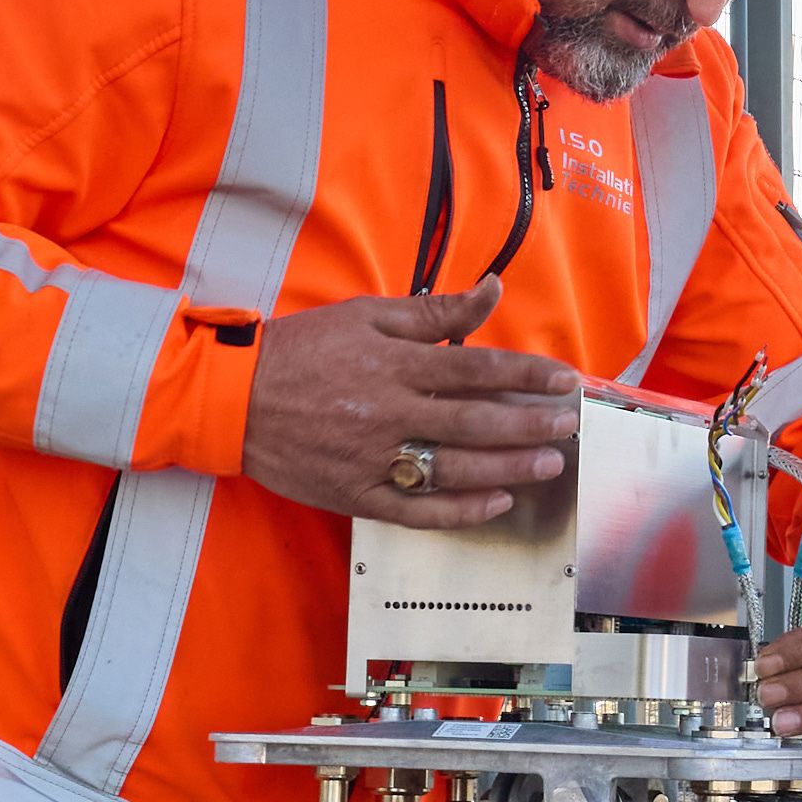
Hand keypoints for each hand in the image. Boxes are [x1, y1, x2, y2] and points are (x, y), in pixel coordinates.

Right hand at [241, 288, 578, 523]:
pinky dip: (461, 510)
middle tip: (568, 426)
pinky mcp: (358, 495)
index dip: (525, 374)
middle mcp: (391, 412)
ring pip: (455, 467)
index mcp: (395, 362)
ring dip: (508, 467)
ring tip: (549, 464)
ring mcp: (375, 458)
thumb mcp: (366, 315)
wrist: (233, 399)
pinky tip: (497, 504)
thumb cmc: (302, 351)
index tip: (564, 380)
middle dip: (529, 424)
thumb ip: (433, 311)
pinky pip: (419, 509)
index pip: (475, 367)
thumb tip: (492, 291)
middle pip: (475, 420)